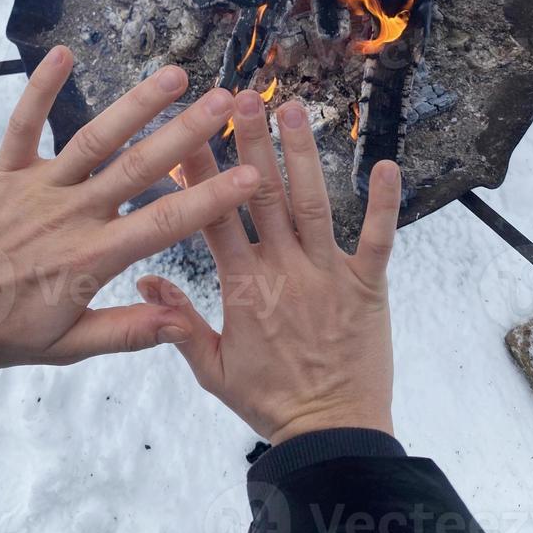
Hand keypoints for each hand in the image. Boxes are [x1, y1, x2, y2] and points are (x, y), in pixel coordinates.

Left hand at [0, 47, 259, 367]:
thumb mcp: (65, 346)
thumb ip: (126, 331)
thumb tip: (180, 319)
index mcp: (94, 257)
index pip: (165, 223)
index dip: (211, 199)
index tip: (250, 176)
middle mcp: (73, 214)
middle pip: (138, 168)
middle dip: (186, 133)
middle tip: (224, 101)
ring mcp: (38, 186)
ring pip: (94, 139)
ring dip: (135, 105)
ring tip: (173, 75)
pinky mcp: (4, 169)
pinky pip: (24, 124)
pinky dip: (41, 89)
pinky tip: (63, 52)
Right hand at [137, 90, 400, 445]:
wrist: (330, 434)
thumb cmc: (269, 401)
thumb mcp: (212, 369)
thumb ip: (177, 323)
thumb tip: (146, 277)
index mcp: (243, 288)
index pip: (215, 219)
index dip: (200, 174)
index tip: (187, 135)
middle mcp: (283, 271)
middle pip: (262, 197)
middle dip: (249, 144)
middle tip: (241, 97)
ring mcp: (327, 275)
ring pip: (311, 205)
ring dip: (301, 155)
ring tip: (293, 110)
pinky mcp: (367, 285)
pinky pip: (378, 239)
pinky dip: (383, 205)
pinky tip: (386, 166)